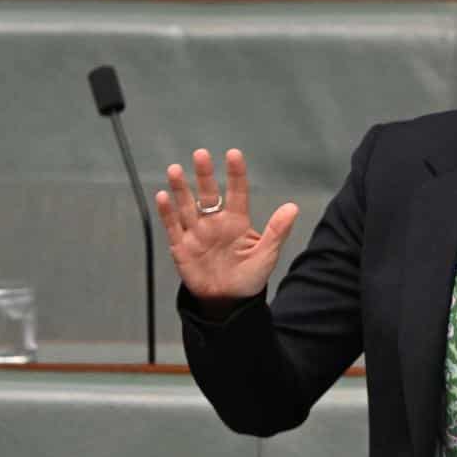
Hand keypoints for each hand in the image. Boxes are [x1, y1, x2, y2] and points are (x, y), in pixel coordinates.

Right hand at [156, 149, 298, 312]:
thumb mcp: (266, 255)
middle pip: (208, 194)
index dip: (235, 174)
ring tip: (176, 170)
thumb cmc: (249, 277)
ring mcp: (197, 233)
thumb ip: (277, 231)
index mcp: (237, 222)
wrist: (228, 302)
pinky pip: (172, 226)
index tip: (233, 155)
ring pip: (187, 206)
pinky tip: (163, 196)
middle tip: (201, 154)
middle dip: (204, 175)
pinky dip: (167, 212)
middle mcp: (215, 222)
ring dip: (181, 189)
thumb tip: (292, 207)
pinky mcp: (181, 246)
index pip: (237, 193)